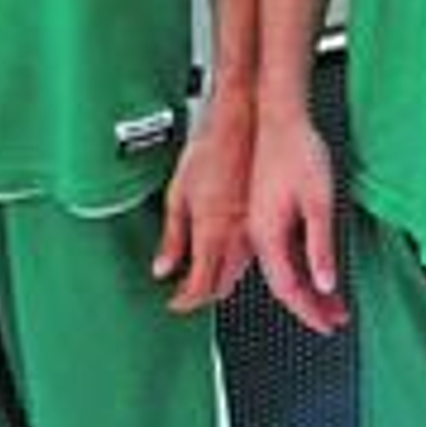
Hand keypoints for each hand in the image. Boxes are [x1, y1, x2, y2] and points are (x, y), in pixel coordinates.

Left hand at [153, 90, 254, 312]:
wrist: (241, 124)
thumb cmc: (208, 151)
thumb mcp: (177, 193)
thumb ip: (171, 236)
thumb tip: (162, 266)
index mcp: (211, 232)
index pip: (200, 286)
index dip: (185, 300)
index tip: (175, 302)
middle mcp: (235, 236)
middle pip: (222, 284)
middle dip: (204, 294)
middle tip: (188, 293)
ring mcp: (253, 228)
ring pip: (240, 271)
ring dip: (223, 280)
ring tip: (206, 280)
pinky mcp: (263, 218)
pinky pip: (251, 253)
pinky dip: (239, 262)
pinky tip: (230, 256)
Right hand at [248, 109, 348, 335]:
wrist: (278, 114)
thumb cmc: (297, 149)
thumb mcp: (319, 200)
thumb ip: (320, 245)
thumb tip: (326, 283)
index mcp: (267, 234)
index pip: (288, 288)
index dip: (310, 311)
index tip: (327, 325)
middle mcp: (257, 232)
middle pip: (283, 283)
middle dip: (310, 305)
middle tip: (335, 318)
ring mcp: (258, 222)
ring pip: (281, 268)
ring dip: (307, 287)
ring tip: (331, 300)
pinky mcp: (263, 211)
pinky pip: (279, 251)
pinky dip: (299, 266)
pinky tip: (314, 268)